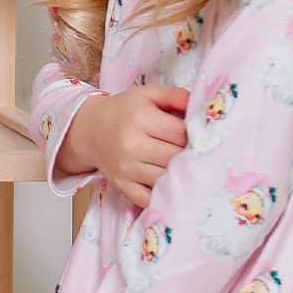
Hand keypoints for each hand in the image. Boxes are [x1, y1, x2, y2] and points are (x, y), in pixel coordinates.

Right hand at [61, 83, 187, 208]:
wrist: (89, 129)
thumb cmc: (124, 110)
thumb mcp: (148, 94)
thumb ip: (176, 96)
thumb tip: (202, 108)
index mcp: (140, 117)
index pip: (181, 133)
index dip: (195, 134)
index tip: (197, 134)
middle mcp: (131, 144)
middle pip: (176, 157)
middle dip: (189, 155)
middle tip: (193, 151)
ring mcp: (125, 167)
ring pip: (166, 178)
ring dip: (178, 174)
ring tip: (180, 165)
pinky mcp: (121, 184)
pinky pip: (147, 198)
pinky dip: (160, 195)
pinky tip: (166, 184)